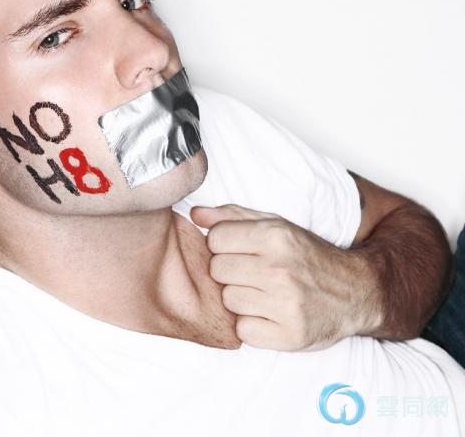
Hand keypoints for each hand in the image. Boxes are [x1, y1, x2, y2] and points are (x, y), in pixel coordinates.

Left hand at [190, 204, 381, 350]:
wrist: (354, 291)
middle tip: (253, 272)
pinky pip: (243, 331)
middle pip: (217, 270)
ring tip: (264, 292)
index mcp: (276, 236)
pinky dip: (252, 325)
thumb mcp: (275, 225)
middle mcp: (280, 269)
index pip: (215, 239)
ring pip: (227, 300)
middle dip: (230, 271)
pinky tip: (270, 314)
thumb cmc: (307, 255)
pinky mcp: (290, 336)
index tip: (241, 250)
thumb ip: (232, 216)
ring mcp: (286, 305)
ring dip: (240, 298)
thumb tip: (194, 213)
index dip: (223, 245)